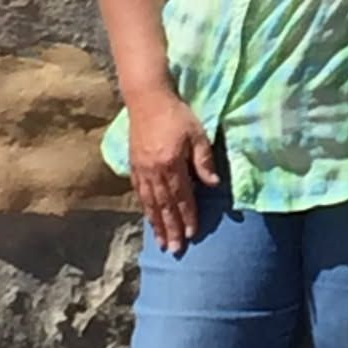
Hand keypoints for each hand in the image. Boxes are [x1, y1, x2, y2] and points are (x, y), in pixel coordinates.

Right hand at [126, 88, 218, 251]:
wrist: (146, 98)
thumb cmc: (177, 114)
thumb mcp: (197, 134)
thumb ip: (204, 161)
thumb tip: (214, 185)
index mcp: (171, 164)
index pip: (182, 198)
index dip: (188, 217)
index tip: (192, 234)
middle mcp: (154, 171)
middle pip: (164, 206)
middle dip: (171, 229)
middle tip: (175, 250)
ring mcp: (142, 169)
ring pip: (150, 203)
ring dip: (157, 224)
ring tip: (161, 242)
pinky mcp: (134, 164)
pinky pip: (139, 192)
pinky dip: (145, 208)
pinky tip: (149, 218)